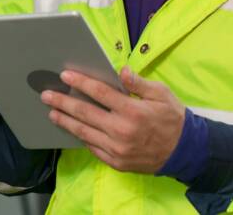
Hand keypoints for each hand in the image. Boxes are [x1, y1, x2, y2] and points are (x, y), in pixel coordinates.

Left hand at [41, 66, 184, 173]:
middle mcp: (121, 131)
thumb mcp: (161, 93)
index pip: (100, 93)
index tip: (65, 75)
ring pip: (84, 132)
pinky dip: (80, 137)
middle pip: (85, 113)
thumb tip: (121, 70)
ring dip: (65, 121)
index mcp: (132, 111)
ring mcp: (117, 149)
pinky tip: (71, 128)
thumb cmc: (172, 118)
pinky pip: (93, 148)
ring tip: (52, 112)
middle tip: (46, 95)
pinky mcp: (117, 162)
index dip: (81, 83)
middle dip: (63, 102)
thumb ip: (138, 82)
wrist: (185, 152)